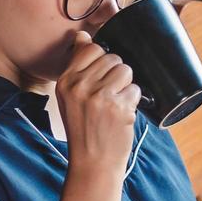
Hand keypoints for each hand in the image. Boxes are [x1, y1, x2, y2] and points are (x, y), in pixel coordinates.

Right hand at [55, 30, 139, 176]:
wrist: (92, 164)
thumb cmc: (84, 130)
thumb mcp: (69, 98)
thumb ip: (77, 67)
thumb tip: (83, 37)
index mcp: (66, 81)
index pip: (91, 48)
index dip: (102, 61)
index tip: (101, 78)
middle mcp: (80, 86)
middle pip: (112, 58)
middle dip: (116, 75)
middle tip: (109, 97)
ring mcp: (100, 96)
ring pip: (126, 70)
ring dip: (126, 86)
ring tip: (116, 104)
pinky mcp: (119, 107)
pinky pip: (135, 89)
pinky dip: (134, 101)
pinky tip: (122, 114)